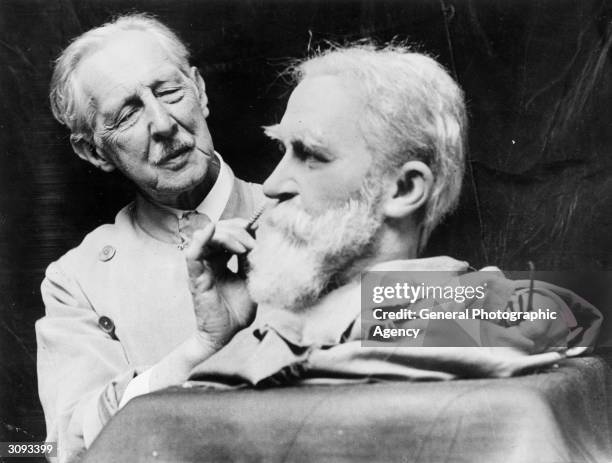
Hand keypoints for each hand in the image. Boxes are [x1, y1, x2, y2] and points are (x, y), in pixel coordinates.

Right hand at [183, 218, 255, 350]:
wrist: (225, 335)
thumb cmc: (236, 312)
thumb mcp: (251, 281)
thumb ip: (251, 262)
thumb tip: (258, 242)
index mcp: (221, 260)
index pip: (227, 233)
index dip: (241, 227)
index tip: (258, 229)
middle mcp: (209, 260)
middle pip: (218, 231)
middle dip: (238, 230)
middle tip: (254, 241)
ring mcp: (201, 267)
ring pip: (207, 237)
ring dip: (227, 236)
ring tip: (244, 247)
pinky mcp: (195, 277)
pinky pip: (192, 253)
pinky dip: (201, 239)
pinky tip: (212, 230)